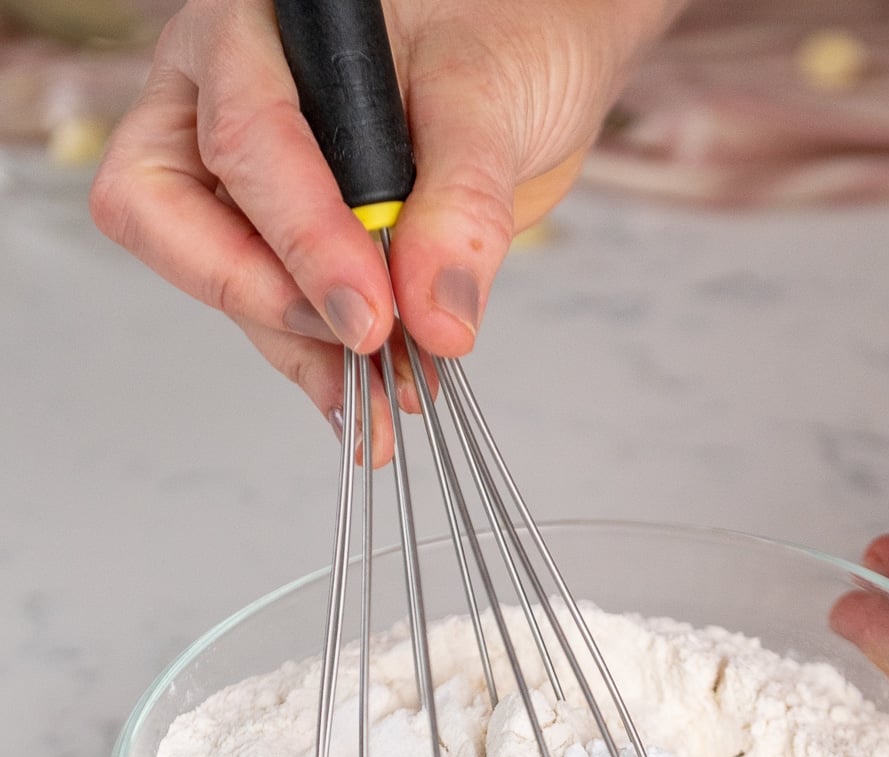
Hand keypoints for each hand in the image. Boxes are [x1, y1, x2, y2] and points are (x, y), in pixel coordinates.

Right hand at [90, 0, 679, 460]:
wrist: (533, 55)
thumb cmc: (502, 29)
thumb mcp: (490, 97)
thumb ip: (462, 204)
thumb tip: (436, 319)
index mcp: (257, 30)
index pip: (244, 139)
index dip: (303, 241)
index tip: (371, 317)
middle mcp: (224, 95)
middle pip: (170, 213)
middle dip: (263, 294)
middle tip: (359, 344)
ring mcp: (245, 176)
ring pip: (222, 278)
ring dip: (304, 350)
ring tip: (388, 398)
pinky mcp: (284, 242)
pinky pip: (278, 313)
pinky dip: (325, 364)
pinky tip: (375, 402)